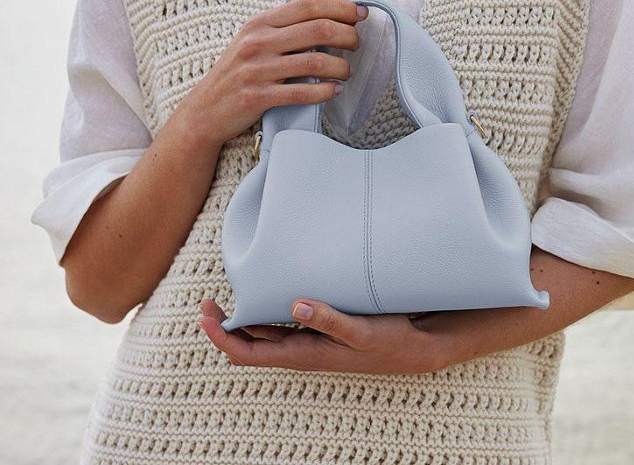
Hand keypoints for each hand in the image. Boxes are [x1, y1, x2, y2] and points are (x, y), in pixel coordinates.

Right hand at [177, 0, 368, 149]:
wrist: (204, 110)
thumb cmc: (237, 74)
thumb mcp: (254, 41)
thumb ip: (285, 29)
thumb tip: (331, 20)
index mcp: (259, 23)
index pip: (308, 5)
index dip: (341, 7)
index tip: (361, 13)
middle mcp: (257, 42)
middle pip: (318, 29)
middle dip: (347, 36)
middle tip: (357, 45)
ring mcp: (257, 70)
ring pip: (316, 62)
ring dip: (341, 67)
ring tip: (347, 72)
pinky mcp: (258, 97)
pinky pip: (303, 92)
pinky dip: (326, 91)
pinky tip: (335, 91)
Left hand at [198, 297, 452, 374]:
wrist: (416, 347)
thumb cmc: (389, 342)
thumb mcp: (361, 332)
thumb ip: (330, 319)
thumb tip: (295, 304)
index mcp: (303, 354)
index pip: (247, 353)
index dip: (222, 337)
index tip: (206, 315)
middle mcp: (301, 349)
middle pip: (249, 344)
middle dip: (225, 324)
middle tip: (207, 299)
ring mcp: (310, 339)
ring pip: (263, 334)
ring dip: (243, 318)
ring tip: (227, 294)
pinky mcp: (320, 328)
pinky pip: (282, 323)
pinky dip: (266, 310)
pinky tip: (268, 291)